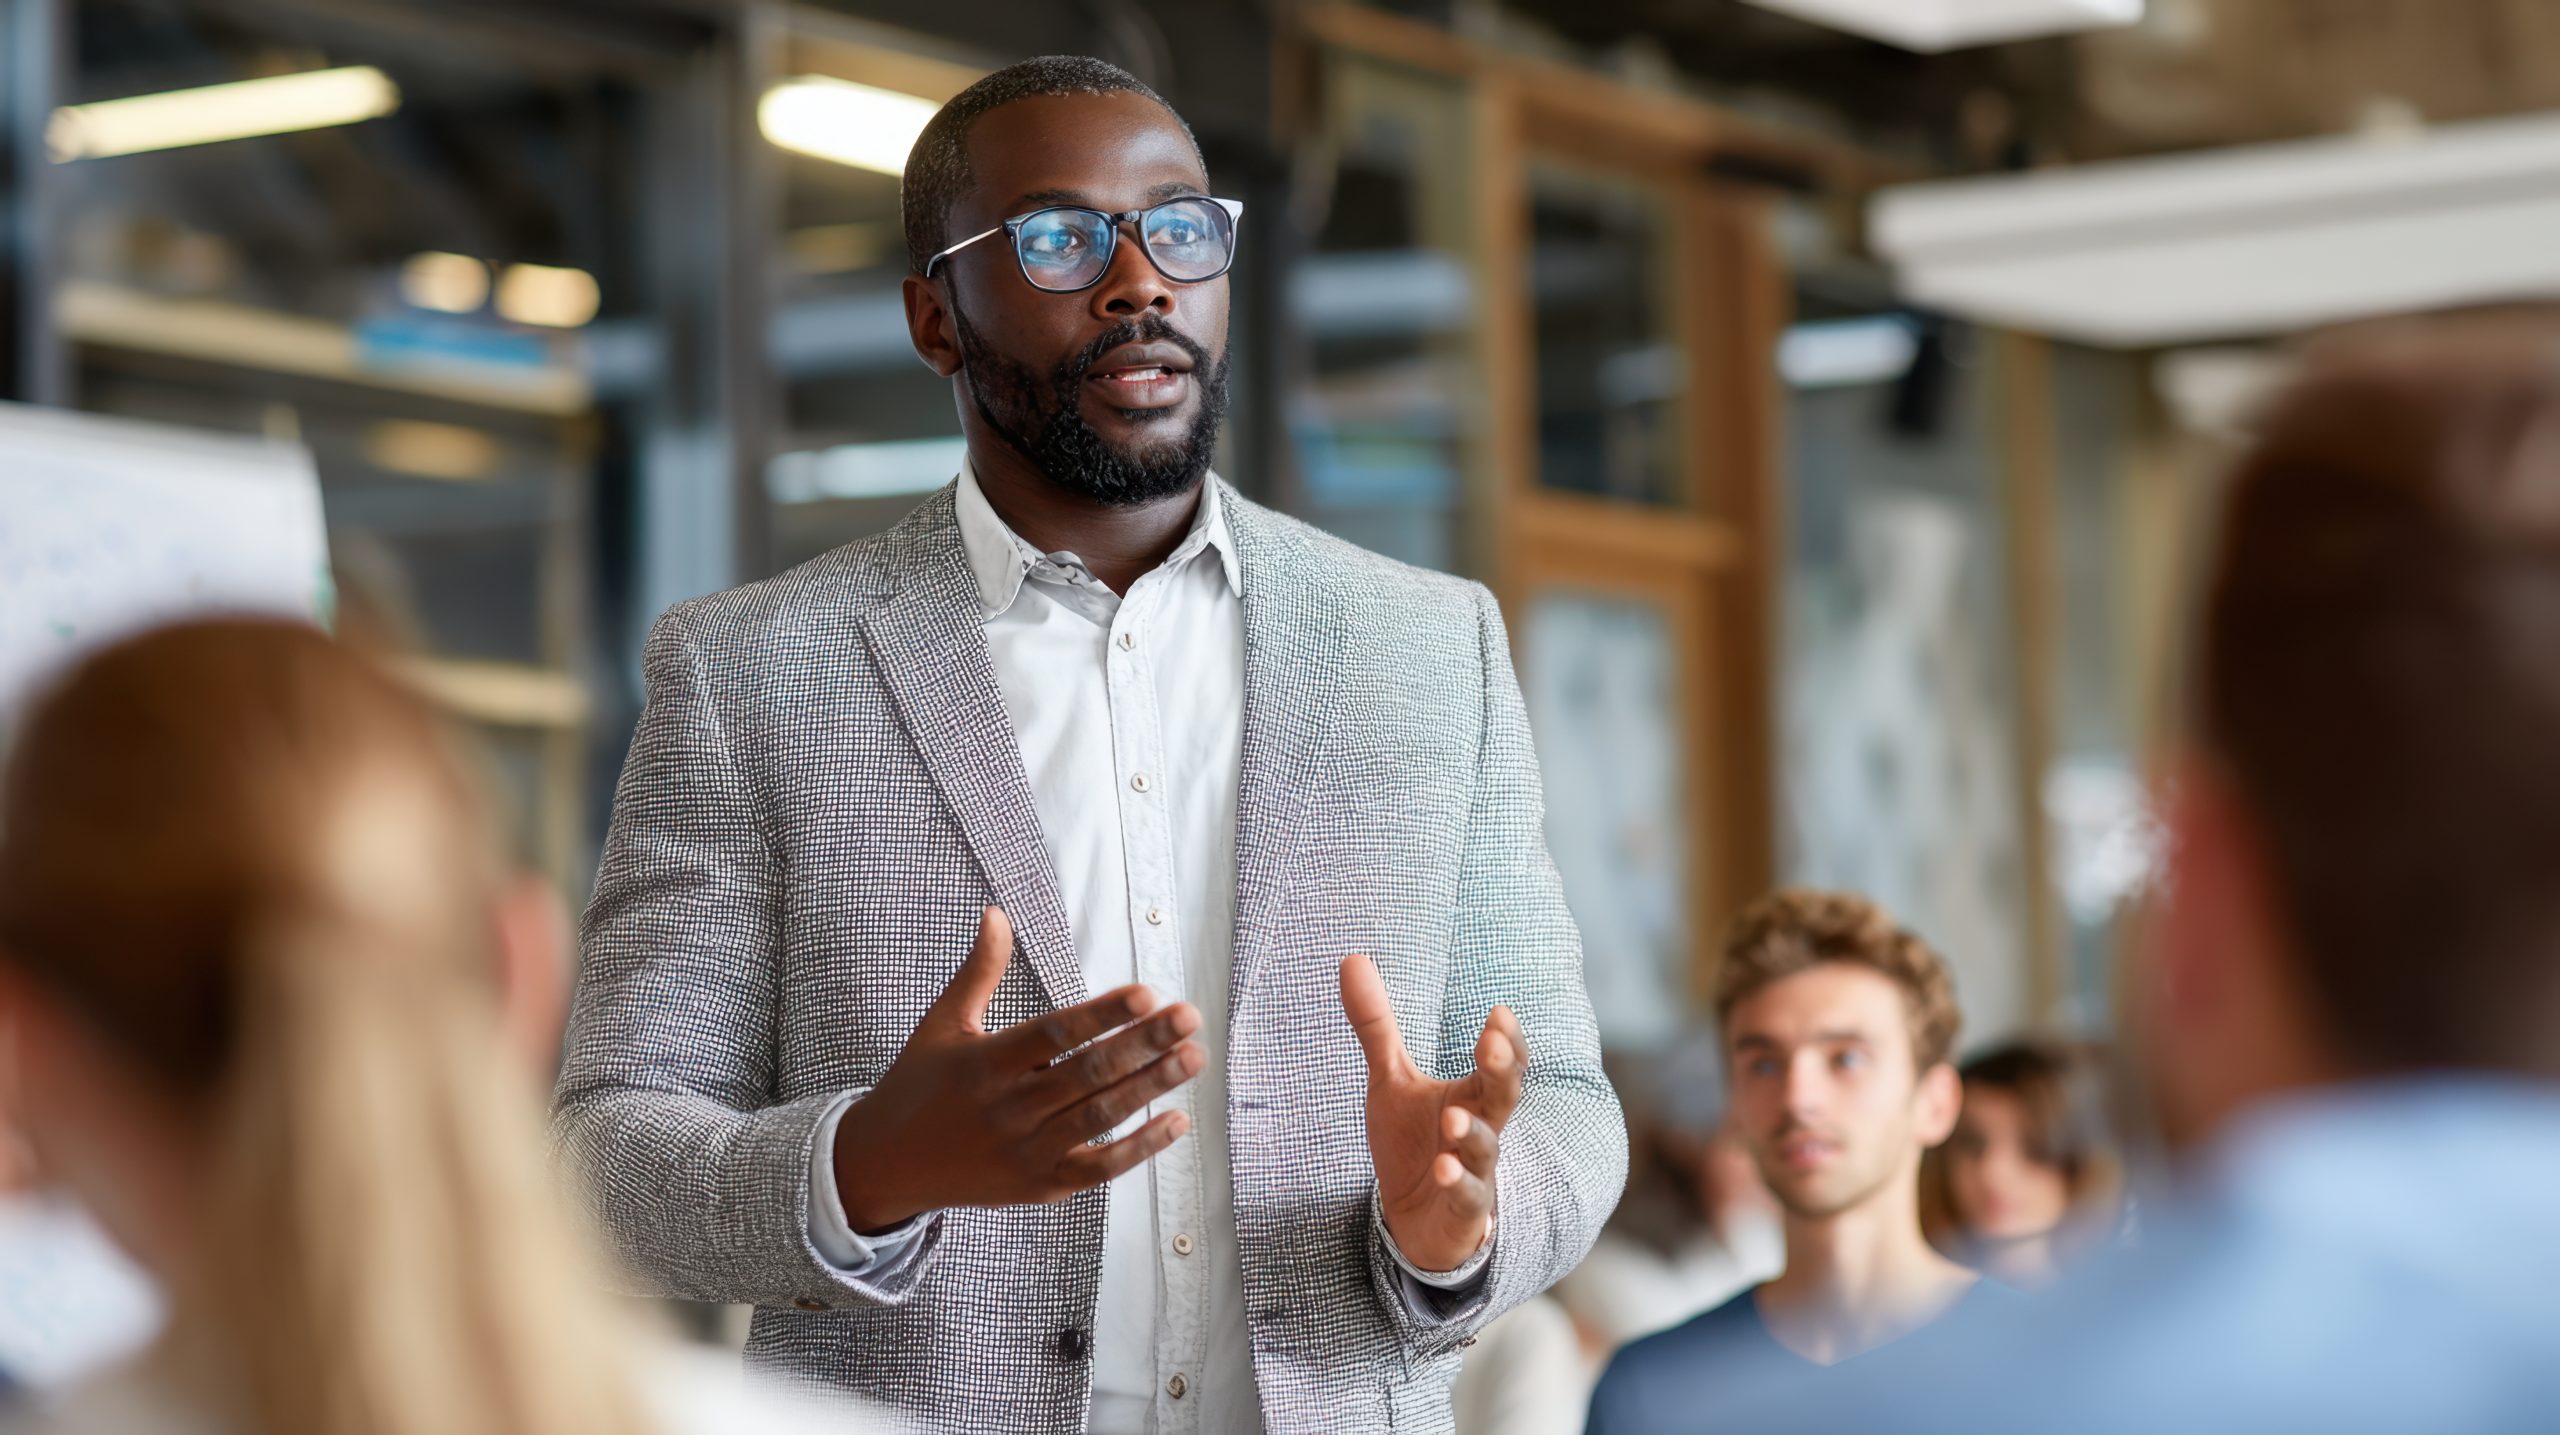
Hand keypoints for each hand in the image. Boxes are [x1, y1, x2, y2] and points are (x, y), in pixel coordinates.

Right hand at [832, 906, 1203, 1230]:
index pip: (1055, 1033)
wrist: (885, 1166)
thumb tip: (995, 913)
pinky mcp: (1040, 1186)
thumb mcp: (942, 1024)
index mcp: (986, 1063)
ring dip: (1151, 1087)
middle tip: (1188, 1017)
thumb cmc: (919, 1085)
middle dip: (1143, 1044)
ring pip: (1100, 1117)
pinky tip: (1176, 1121)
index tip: (1147, 993)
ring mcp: (1027, 1151)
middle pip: (1088, 1073)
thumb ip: (979, 971)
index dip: (1102, 1014)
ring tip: (1193, 1056)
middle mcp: (1009, 1108)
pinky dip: (1138, 1149)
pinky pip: (1098, 1168)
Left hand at [1339, 953, 1527, 1273]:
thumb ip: (1377, 1026)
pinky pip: (1469, 1196)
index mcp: (1471, 1095)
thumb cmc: (1413, 1143)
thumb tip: (1352, 958)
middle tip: (1491, 1044)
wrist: (1412, 1219)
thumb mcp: (1390, 1081)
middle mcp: (1482, 1129)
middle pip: (1505, 1096)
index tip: (1499, 1012)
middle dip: (1502, 1070)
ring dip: (1472, 1134)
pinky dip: (1459, 1183)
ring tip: (1453, 1121)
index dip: (1505, 1040)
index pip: (1501, 1063)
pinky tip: (1444, 1169)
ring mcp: (1475, 1171)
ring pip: (1485, 1149)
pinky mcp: (1463, 1210)